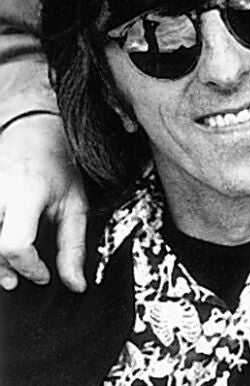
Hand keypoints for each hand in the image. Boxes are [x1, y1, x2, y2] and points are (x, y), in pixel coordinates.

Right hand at [0, 113, 86, 291]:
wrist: (30, 132)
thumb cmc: (56, 166)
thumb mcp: (75, 204)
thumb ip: (73, 246)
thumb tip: (76, 285)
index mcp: (26, 195)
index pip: (14, 244)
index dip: (28, 267)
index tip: (42, 275)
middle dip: (4, 270)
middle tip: (18, 279)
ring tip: (6, 271)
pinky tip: (1, 252)